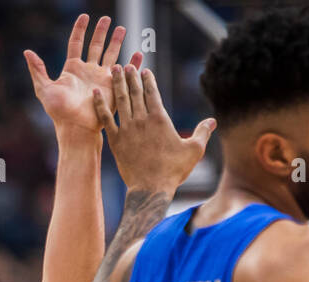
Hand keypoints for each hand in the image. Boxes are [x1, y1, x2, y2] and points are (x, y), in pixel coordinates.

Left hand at [24, 14, 142, 135]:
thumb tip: (27, 51)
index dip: (80, 29)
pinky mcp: (113, 87)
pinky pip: (123, 72)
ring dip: (116, 42)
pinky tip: (138, 53)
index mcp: (72, 68)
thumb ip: (38, 70)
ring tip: (122, 28)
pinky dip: (132, 63)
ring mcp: (101, 78)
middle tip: (107, 19)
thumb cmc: (59, 112)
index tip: (85, 16)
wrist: (76, 127)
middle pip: (96, 45)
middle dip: (101, 32)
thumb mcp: (44, 89)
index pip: (76, 43)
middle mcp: (88, 71)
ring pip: (111, 55)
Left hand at [95, 63, 215, 193]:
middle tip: (127, 64)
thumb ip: (203, 132)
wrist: (150, 189)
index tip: (144, 70)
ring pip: (121, 100)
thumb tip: (213, 121)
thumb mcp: (194, 151)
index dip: (148, 80)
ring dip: (117, 83)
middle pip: (135, 92)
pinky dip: (100, 104)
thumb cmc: (173, 171)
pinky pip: (106, 118)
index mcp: (160, 119)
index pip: (152, 93)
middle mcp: (142, 120)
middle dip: (131, 76)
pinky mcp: (115, 140)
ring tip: (114, 69)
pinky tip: (95, 93)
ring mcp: (127, 129)